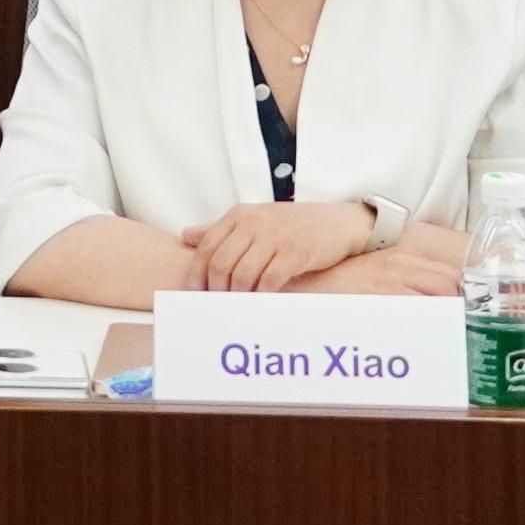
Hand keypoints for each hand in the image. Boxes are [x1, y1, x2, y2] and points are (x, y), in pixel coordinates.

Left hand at [190, 200, 382, 294]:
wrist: (338, 223)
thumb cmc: (293, 225)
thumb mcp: (255, 220)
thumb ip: (220, 229)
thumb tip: (186, 236)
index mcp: (240, 215)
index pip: (207, 246)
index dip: (197, 274)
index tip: (194, 295)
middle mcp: (254, 223)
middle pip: (220, 263)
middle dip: (214, 290)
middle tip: (216, 307)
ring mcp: (275, 237)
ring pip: (241, 275)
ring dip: (236, 298)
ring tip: (236, 309)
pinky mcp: (295, 253)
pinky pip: (269, 281)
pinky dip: (260, 297)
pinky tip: (259, 305)